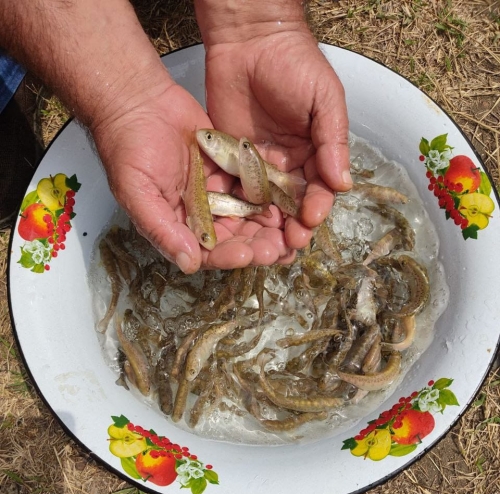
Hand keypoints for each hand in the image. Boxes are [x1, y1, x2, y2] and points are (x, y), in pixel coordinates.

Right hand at [91, 77, 292, 273]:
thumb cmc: (128, 148)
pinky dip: (269, 195)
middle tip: (278, 249)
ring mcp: (218, 191)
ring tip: (290, 231)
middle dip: (256, 245)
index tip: (247, 254)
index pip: (207, 251)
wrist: (138, 100)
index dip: (228, 256)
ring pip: (248, 215)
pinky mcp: (231, 169)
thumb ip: (162, 229)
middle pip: (234, 237)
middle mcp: (201, 213)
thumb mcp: (137, 192)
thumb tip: (189, 264)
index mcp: (178, 225)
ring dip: (268, 226)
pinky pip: (253, 186)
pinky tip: (287, 201)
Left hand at [200, 19, 350, 249]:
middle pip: (292, 205)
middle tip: (286, 245)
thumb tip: (343, 184)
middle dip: (291, 226)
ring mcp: (260, 166)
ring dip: (265, 227)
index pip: (319, 189)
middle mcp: (289, 165)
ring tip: (263, 246)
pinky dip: (238, 209)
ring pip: (265, 205)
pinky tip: (237, 226)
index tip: (311, 219)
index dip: (316, 207)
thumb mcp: (324, 99)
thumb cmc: (295, 64)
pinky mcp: (233, 161)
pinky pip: (237, 189)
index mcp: (315, 153)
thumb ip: (333, 140)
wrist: (249, 40)